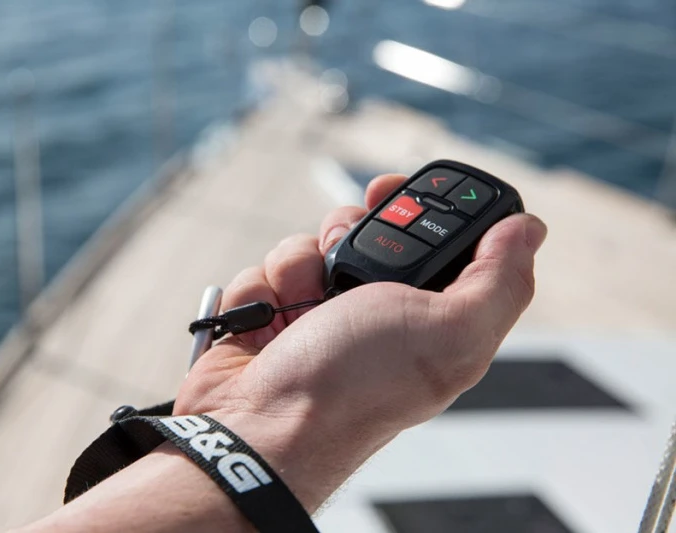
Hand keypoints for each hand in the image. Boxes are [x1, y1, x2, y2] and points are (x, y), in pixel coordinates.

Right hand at [173, 173, 546, 510]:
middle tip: (339, 257)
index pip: (438, 238)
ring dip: (297, 268)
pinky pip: (267, 272)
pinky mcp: (274, 319)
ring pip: (309, 247)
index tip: (391, 189)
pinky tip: (267, 326)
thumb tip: (528, 230)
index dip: (420, 204)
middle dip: (346, 232)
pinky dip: (261, 292)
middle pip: (366, 231)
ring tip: (299, 308)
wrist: (263, 430)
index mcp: (428, 316)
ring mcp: (321, 317)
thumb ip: (498, 280)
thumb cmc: (356, 389)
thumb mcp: (448, 332)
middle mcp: (376, 314)